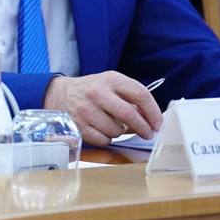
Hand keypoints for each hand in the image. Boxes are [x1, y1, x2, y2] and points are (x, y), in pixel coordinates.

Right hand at [44, 72, 160, 145]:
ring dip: (120, 132)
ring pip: (116, 130)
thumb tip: (151, 121)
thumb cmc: (93, 91)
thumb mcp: (112, 85)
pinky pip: (103, 140)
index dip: (153, 112)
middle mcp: (97, 92)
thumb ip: (132, 98)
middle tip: (148, 134)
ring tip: (113, 124)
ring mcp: (86, 109)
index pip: (140, 94)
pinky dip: (107, 138)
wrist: (61, 94)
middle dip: (143, 128)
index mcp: (111, 79)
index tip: (158, 124)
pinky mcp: (78, 124)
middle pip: (129, 114)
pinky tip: (101, 129)